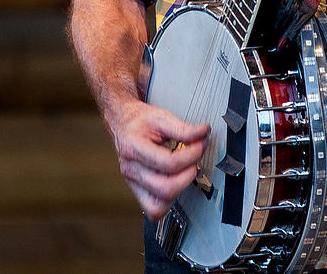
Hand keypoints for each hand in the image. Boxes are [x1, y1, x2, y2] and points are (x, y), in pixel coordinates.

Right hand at [112, 99, 209, 220]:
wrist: (123, 123)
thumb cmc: (140, 121)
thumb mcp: (161, 117)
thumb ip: (183, 127)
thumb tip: (203, 132)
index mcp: (134, 147)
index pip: (168, 163)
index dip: (191, 155)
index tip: (201, 144)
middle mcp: (131, 169)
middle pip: (165, 188)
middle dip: (188, 174)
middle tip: (196, 159)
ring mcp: (132, 182)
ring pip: (158, 205)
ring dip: (180, 189)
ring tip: (186, 170)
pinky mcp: (136, 191)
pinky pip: (153, 210)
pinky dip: (168, 201)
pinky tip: (175, 182)